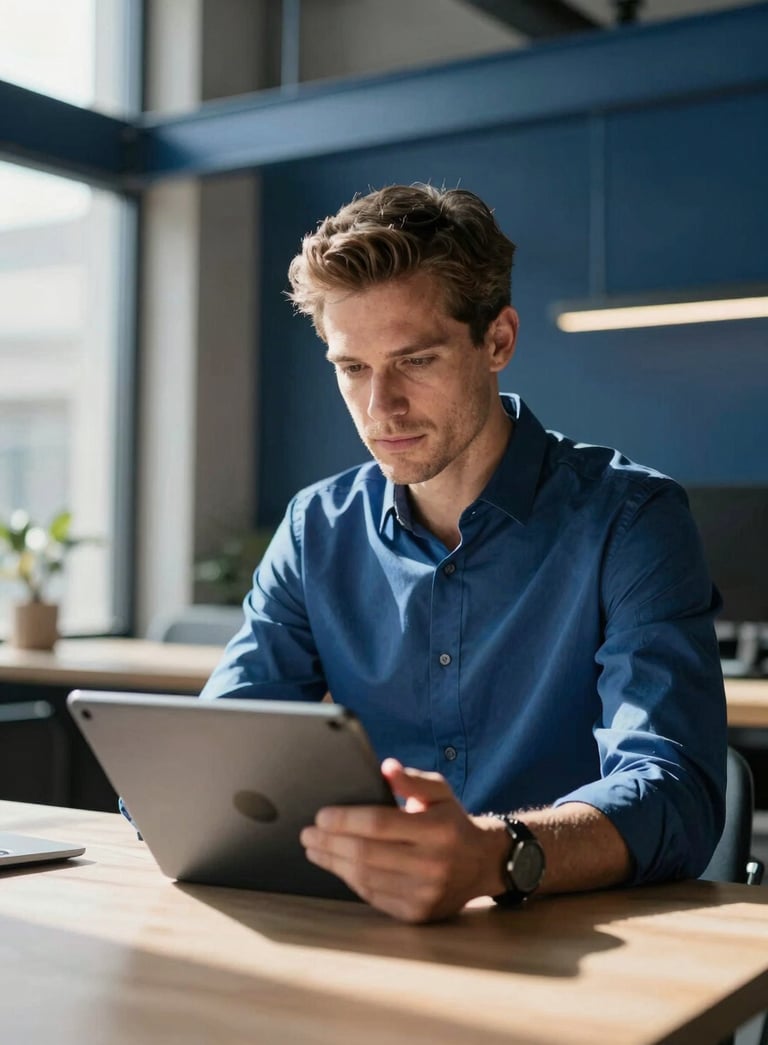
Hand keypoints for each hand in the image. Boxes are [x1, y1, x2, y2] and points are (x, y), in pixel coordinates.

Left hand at [299, 758, 507, 922]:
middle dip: (329, 843)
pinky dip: (351, 880)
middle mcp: (433, 864)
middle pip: (366, 853)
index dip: (345, 820)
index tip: (320, 815)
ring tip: (314, 850)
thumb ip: (412, 780)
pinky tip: (337, 866)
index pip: (380, 824)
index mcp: (438, 829)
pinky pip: (373, 896)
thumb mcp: (440, 791)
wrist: (483, 864)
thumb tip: (386, 768)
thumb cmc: (453, 821)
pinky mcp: (417, 913)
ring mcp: (425, 893)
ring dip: (333, 863)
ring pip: (365, 878)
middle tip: (306, 834)